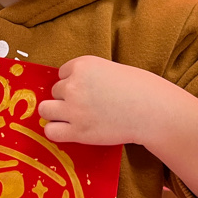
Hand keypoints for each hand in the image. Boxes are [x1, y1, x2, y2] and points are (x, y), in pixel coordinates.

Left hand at [38, 55, 169, 146]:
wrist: (151, 111)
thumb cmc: (136, 89)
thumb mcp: (107, 69)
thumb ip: (86, 75)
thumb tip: (64, 88)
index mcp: (82, 65)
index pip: (62, 73)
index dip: (75, 82)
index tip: (90, 90)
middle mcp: (74, 85)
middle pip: (55, 91)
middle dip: (67, 98)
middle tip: (87, 105)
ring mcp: (74, 109)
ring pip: (45, 109)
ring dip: (56, 113)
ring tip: (73, 117)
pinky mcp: (78, 131)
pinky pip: (51, 131)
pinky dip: (56, 131)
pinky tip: (68, 130)